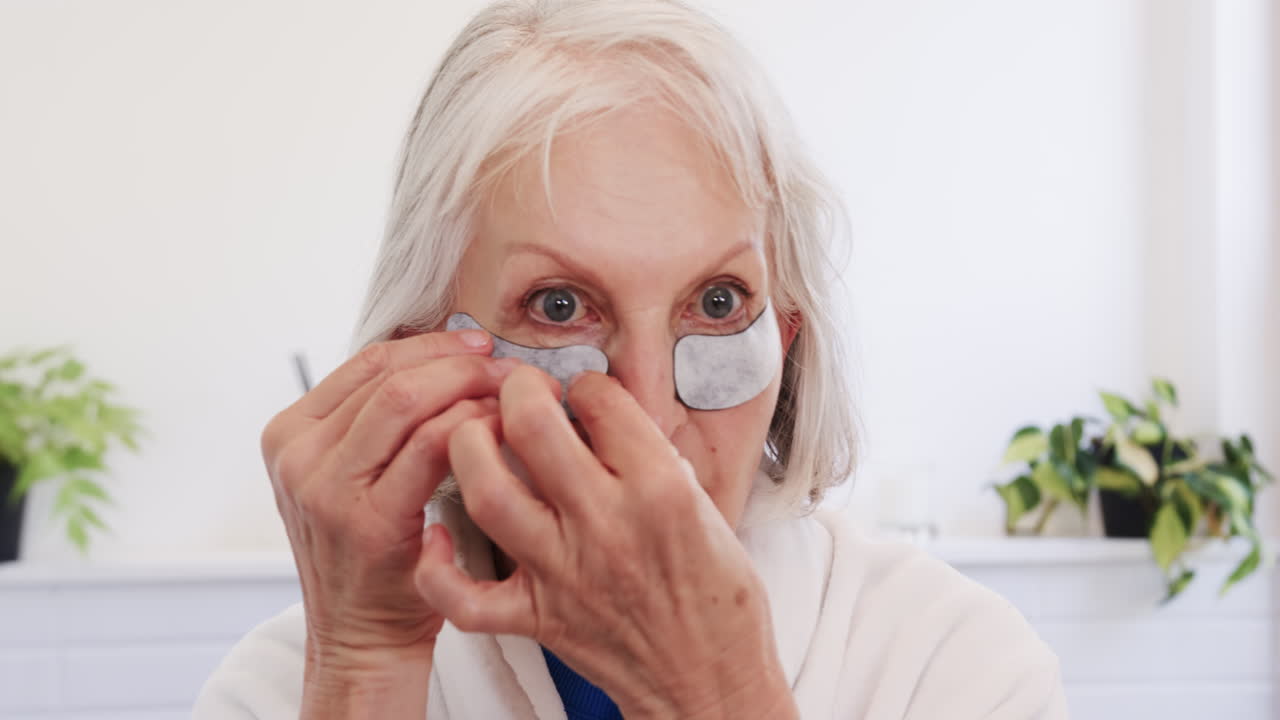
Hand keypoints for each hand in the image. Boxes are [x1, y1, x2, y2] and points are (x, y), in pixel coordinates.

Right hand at [259, 329, 518, 706]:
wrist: (361, 636)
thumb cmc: (374, 554)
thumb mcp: (352, 477)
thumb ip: (379, 423)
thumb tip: (447, 355)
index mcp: (290, 433)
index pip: (369, 360)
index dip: (434, 343)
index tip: (481, 345)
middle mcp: (298, 455)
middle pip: (391, 373)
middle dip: (460, 360)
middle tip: (510, 367)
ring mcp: (325, 488)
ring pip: (407, 400)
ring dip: (471, 386)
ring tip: (515, 394)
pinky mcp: (365, 521)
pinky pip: (429, 446)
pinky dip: (472, 426)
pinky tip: (502, 429)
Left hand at [413, 365, 796, 719]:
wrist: (710, 682)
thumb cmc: (717, 601)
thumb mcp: (706, 508)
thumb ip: (653, 459)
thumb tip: (605, 417)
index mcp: (659, 490)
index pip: (600, 399)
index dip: (585, 383)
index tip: (582, 392)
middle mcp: (607, 525)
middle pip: (531, 426)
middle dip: (518, 389)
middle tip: (521, 392)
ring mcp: (565, 573)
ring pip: (486, 491)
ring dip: (469, 448)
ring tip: (479, 436)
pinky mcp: (538, 619)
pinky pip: (465, 596)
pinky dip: (439, 568)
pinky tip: (441, 535)